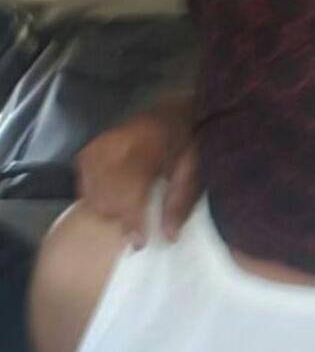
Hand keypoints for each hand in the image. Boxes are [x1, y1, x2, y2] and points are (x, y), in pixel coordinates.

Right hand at [76, 113, 199, 245]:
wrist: (172, 110)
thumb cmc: (187, 139)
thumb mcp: (194, 168)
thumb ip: (180, 201)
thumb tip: (169, 235)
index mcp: (146, 147)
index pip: (130, 192)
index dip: (132, 222)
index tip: (139, 241)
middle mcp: (115, 146)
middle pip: (105, 197)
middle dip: (120, 217)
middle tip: (138, 223)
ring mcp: (98, 146)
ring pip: (90, 193)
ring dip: (108, 208)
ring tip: (128, 209)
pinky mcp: (89, 149)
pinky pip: (83, 184)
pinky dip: (96, 195)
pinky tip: (113, 196)